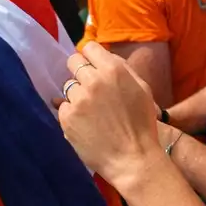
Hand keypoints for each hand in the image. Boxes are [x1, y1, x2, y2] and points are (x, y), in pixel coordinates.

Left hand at [55, 43, 164, 188]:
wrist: (132, 158)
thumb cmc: (142, 123)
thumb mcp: (142, 88)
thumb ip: (123, 68)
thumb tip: (104, 57)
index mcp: (113, 69)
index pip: (89, 47)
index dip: (91, 57)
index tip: (93, 66)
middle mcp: (93, 80)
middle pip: (72, 62)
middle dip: (80, 71)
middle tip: (89, 87)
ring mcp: (78, 100)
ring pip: (68, 86)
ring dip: (77, 94)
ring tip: (91, 111)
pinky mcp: (67, 118)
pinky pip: (63, 107)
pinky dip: (72, 113)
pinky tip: (85, 124)